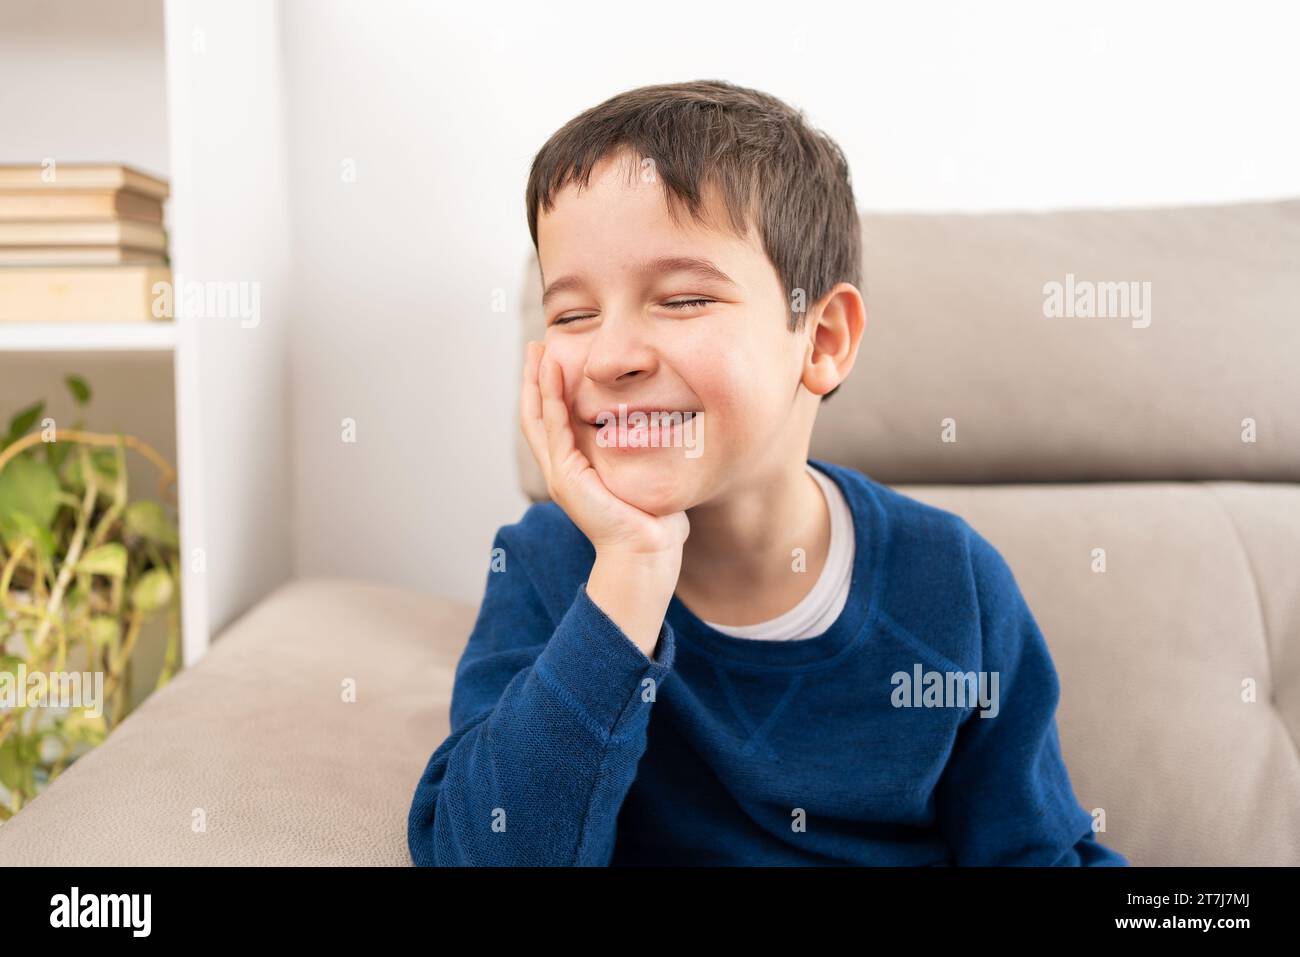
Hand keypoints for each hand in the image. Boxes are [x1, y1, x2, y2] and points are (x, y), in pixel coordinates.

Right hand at [520, 341, 689, 561]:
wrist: (646, 554)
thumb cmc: (652, 522)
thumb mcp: (643, 475)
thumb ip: (642, 453)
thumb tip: (661, 427)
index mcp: (576, 469)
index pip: (554, 422)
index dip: (549, 390)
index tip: (553, 359)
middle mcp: (561, 470)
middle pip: (536, 416)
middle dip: (534, 380)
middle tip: (535, 346)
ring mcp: (560, 474)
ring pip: (538, 418)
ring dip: (536, 382)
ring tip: (537, 351)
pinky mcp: (567, 476)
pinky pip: (555, 428)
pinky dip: (552, 398)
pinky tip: (553, 373)